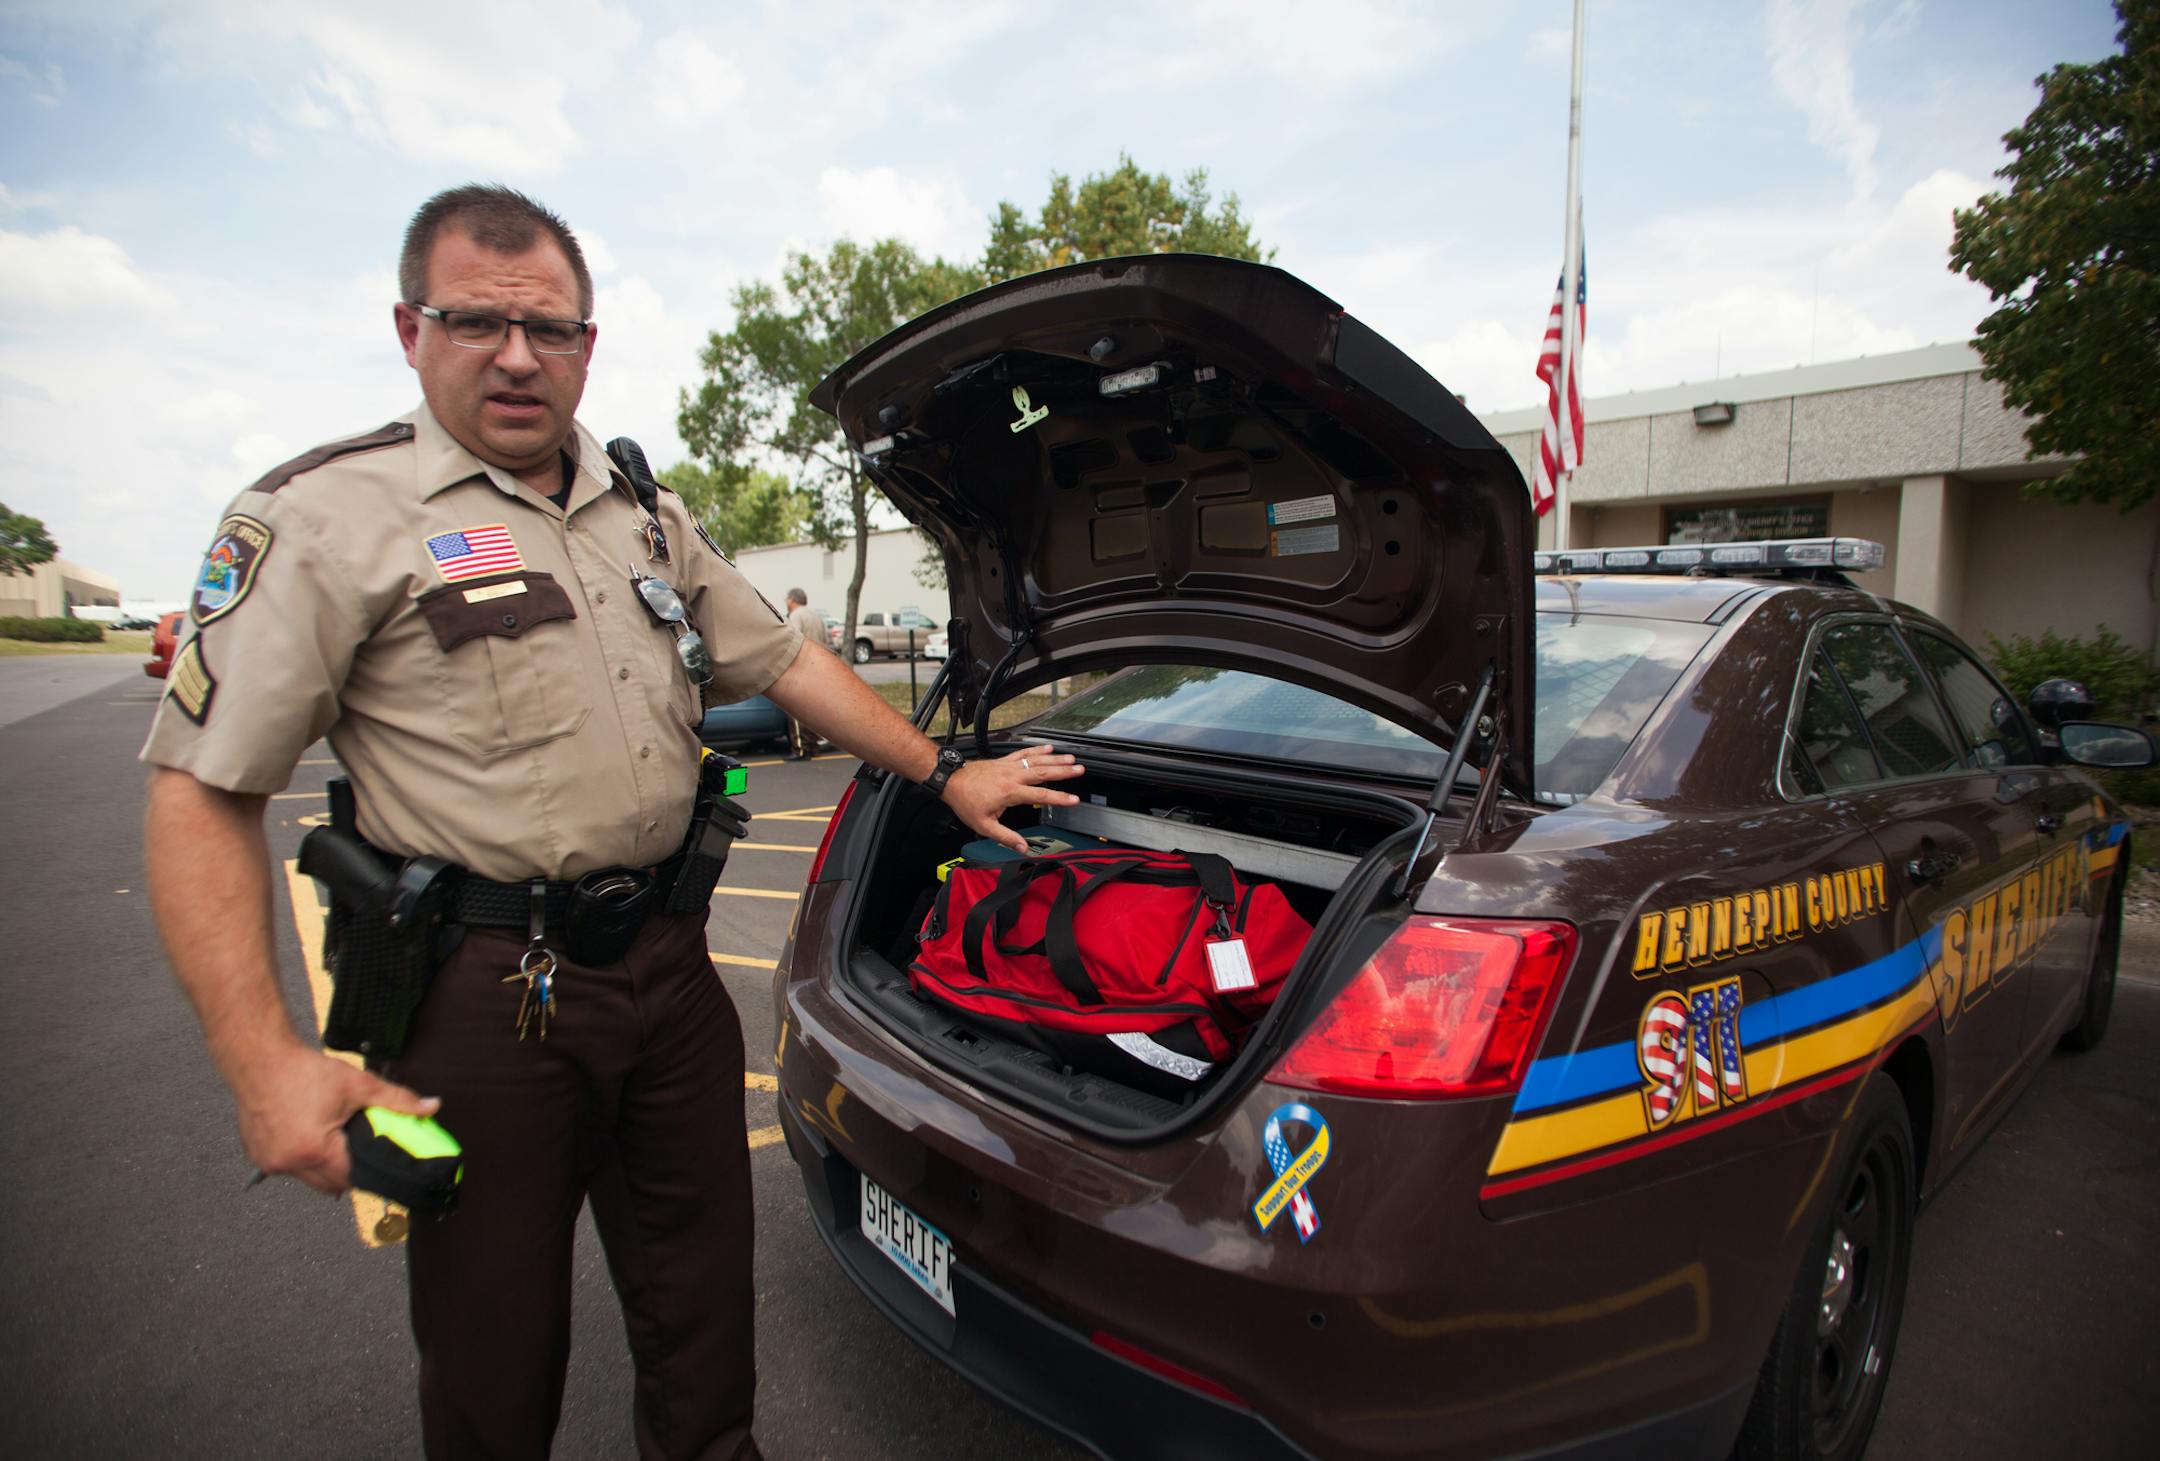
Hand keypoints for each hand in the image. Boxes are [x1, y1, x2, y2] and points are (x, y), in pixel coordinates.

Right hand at [233, 1044, 439, 1194]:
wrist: (259, 1058)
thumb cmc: (304, 1071)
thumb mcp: (357, 1084)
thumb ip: (398, 1100)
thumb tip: (431, 1107)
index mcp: (314, 1150)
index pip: (351, 1179)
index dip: (367, 1171)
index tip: (376, 1161)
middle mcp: (288, 1163)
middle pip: (329, 1184)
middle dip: (346, 1170)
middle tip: (356, 1146)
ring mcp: (269, 1162)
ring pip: (307, 1178)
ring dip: (322, 1165)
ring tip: (331, 1137)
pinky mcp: (257, 1155)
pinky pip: (287, 1167)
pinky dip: (300, 1157)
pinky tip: (306, 1134)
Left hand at [941, 743, 1084, 852]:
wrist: (951, 780)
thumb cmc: (966, 802)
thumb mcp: (984, 825)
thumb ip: (1006, 837)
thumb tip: (1023, 848)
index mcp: (1010, 792)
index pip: (1041, 795)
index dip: (1059, 798)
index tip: (1074, 799)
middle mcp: (1012, 776)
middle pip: (1043, 772)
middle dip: (1063, 771)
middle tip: (1080, 769)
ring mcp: (1008, 766)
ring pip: (1036, 760)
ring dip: (1055, 758)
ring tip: (1071, 758)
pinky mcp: (1004, 761)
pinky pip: (1023, 753)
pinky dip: (1037, 750)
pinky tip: (1048, 747)